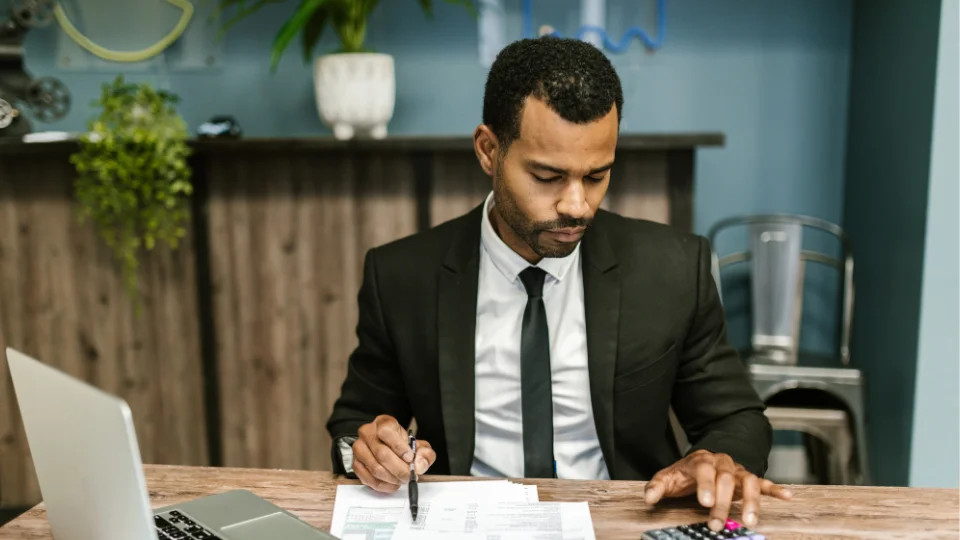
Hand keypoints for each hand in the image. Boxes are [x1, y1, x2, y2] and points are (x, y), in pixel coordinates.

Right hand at [352, 415, 436, 492]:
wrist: (389, 448)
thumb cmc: (402, 445)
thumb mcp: (418, 445)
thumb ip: (424, 454)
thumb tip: (419, 465)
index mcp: (383, 423)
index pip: (386, 432)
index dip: (399, 447)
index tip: (409, 458)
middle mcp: (367, 433)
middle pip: (381, 454)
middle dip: (399, 469)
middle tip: (409, 476)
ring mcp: (359, 449)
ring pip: (375, 468)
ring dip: (391, 478)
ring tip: (402, 480)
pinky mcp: (356, 464)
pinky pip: (368, 479)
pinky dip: (383, 485)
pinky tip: (392, 484)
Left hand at [642, 450, 791, 531]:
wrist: (701, 461)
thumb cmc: (684, 474)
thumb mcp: (667, 478)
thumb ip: (657, 487)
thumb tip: (649, 498)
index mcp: (701, 460)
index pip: (704, 470)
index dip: (705, 485)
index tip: (704, 502)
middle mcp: (722, 463)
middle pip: (726, 479)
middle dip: (722, 502)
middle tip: (716, 523)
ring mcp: (737, 471)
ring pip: (748, 481)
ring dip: (750, 501)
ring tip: (749, 521)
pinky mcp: (748, 479)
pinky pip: (764, 482)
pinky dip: (775, 489)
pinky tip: (786, 496)